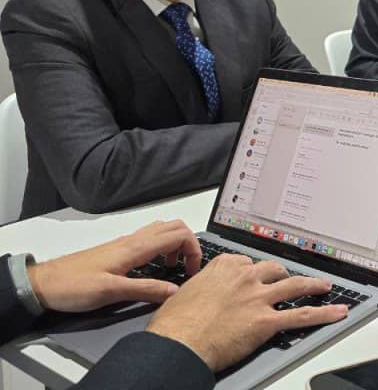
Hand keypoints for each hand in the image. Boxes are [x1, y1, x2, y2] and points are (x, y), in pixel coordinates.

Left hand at [27, 220, 200, 312]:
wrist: (44, 284)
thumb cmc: (75, 287)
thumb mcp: (111, 291)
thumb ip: (145, 289)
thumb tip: (177, 291)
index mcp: (135, 247)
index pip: (178, 235)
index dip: (193, 250)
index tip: (191, 273)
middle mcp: (133, 240)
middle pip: (174, 226)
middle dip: (188, 243)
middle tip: (186, 268)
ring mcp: (126, 243)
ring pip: (161, 230)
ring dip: (175, 244)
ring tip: (171, 268)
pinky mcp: (118, 250)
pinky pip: (149, 239)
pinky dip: (161, 247)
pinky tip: (153, 268)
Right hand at [146, 255, 347, 372]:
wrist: (178, 343)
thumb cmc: (175, 324)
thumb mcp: (185, 294)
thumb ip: (202, 289)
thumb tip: (200, 296)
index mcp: (225, 267)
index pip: (248, 263)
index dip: (253, 272)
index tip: (256, 275)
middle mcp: (245, 278)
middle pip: (273, 270)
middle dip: (283, 274)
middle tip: (289, 279)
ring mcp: (259, 298)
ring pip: (295, 286)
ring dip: (313, 285)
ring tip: (325, 286)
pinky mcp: (267, 321)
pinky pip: (302, 315)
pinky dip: (324, 314)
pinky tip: (337, 312)